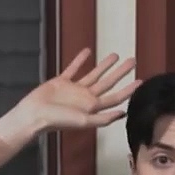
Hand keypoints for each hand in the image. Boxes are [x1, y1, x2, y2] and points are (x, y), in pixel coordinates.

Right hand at [8, 48, 138, 134]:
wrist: (33, 115)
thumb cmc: (57, 121)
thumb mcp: (83, 122)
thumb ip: (103, 119)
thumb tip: (123, 114)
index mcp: (92, 108)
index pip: (115, 98)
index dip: (128, 90)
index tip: (140, 80)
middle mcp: (85, 98)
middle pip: (108, 83)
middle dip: (121, 73)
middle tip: (132, 61)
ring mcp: (74, 90)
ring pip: (93, 75)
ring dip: (104, 65)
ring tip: (115, 55)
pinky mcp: (61, 82)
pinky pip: (73, 69)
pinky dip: (80, 60)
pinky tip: (87, 52)